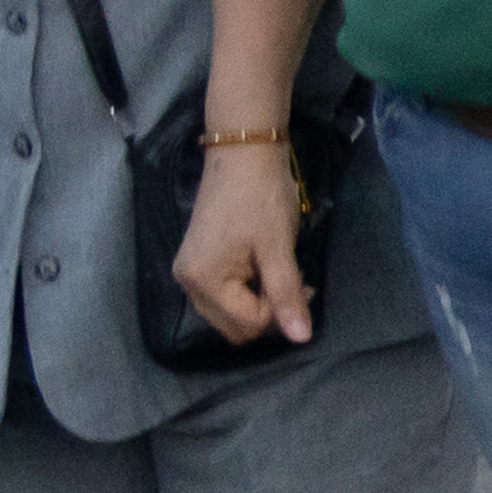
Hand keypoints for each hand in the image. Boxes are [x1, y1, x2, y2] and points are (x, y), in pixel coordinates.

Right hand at [173, 133, 319, 351]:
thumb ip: (286, 295)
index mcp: (203, 281)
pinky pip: (224, 295)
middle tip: (296, 282)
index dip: (280, 312)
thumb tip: (300, 339)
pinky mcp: (197, 262)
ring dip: (260, 303)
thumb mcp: (278, 249)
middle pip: (234, 327)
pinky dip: (248, 291)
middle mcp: (187, 283)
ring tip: (282, 273)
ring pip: (230, 313)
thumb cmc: (262, 198)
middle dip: (268, 312)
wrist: (243, 153)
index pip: (247, 324)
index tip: (304, 285)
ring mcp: (189, 273)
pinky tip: (265, 268)